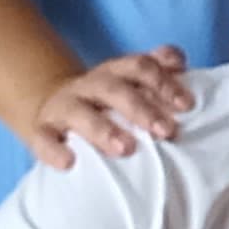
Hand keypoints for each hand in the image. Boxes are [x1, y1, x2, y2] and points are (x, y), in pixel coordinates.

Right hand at [28, 47, 192, 169]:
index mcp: (116, 72)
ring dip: (103, 129)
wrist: (54, 108)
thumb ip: (157, 77)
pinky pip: (44, 138)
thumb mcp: (131, 86)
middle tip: (167, 131)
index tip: (187, 104)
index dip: (163, 81)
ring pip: (80, 112)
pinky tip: (69, 162)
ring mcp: (63, 106)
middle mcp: (90, 84)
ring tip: (126, 148)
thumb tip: (183, 70)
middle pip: (114, 88)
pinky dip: (54, 149)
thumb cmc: (107, 104)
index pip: (140, 66)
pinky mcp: (42, 129)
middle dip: (142, 108)